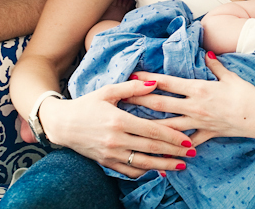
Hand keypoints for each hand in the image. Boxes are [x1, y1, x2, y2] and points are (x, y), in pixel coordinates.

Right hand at [40, 80, 195, 177]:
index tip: (188, 139)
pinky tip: (158, 171)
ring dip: (164, 165)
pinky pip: (129, 171)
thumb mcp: (108, 91)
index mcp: (119, 120)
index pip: (152, 130)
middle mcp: (116, 139)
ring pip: (143, 163)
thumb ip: (133, 87)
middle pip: (151, 148)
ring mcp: (111, 153)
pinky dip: (145, 172)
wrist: (62, 124)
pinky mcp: (105, 162)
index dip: (172, 136)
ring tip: (181, 166)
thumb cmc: (86, 104)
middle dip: (174, 152)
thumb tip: (155, 82)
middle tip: (192, 153)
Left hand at [126, 53, 254, 145]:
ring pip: (168, 125)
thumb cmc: (246, 94)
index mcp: (198, 88)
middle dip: (140, 102)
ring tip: (133, 124)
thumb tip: (207, 54)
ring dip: (150, 125)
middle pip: (161, 104)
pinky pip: (188, 142)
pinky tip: (163, 150)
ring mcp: (198, 122)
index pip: (168, 83)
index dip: (149, 79)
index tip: (134, 76)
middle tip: (123, 99)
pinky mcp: (206, 134)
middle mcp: (194, 106)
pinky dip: (176, 146)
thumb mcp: (230, 76)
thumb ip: (215, 66)